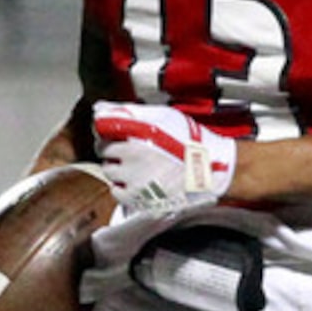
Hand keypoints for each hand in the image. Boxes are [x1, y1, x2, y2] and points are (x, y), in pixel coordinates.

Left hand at [93, 103, 238, 214]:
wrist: (210, 170)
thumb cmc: (191, 142)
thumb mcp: (162, 118)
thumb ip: (130, 113)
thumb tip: (101, 109)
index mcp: (135, 143)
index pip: (102, 140)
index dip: (110, 139)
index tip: (119, 141)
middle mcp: (132, 165)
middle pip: (105, 159)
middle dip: (114, 155)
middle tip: (131, 155)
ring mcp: (135, 185)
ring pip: (111, 177)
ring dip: (119, 172)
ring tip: (138, 169)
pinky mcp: (140, 201)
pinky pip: (118, 193)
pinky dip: (124, 188)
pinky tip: (140, 182)